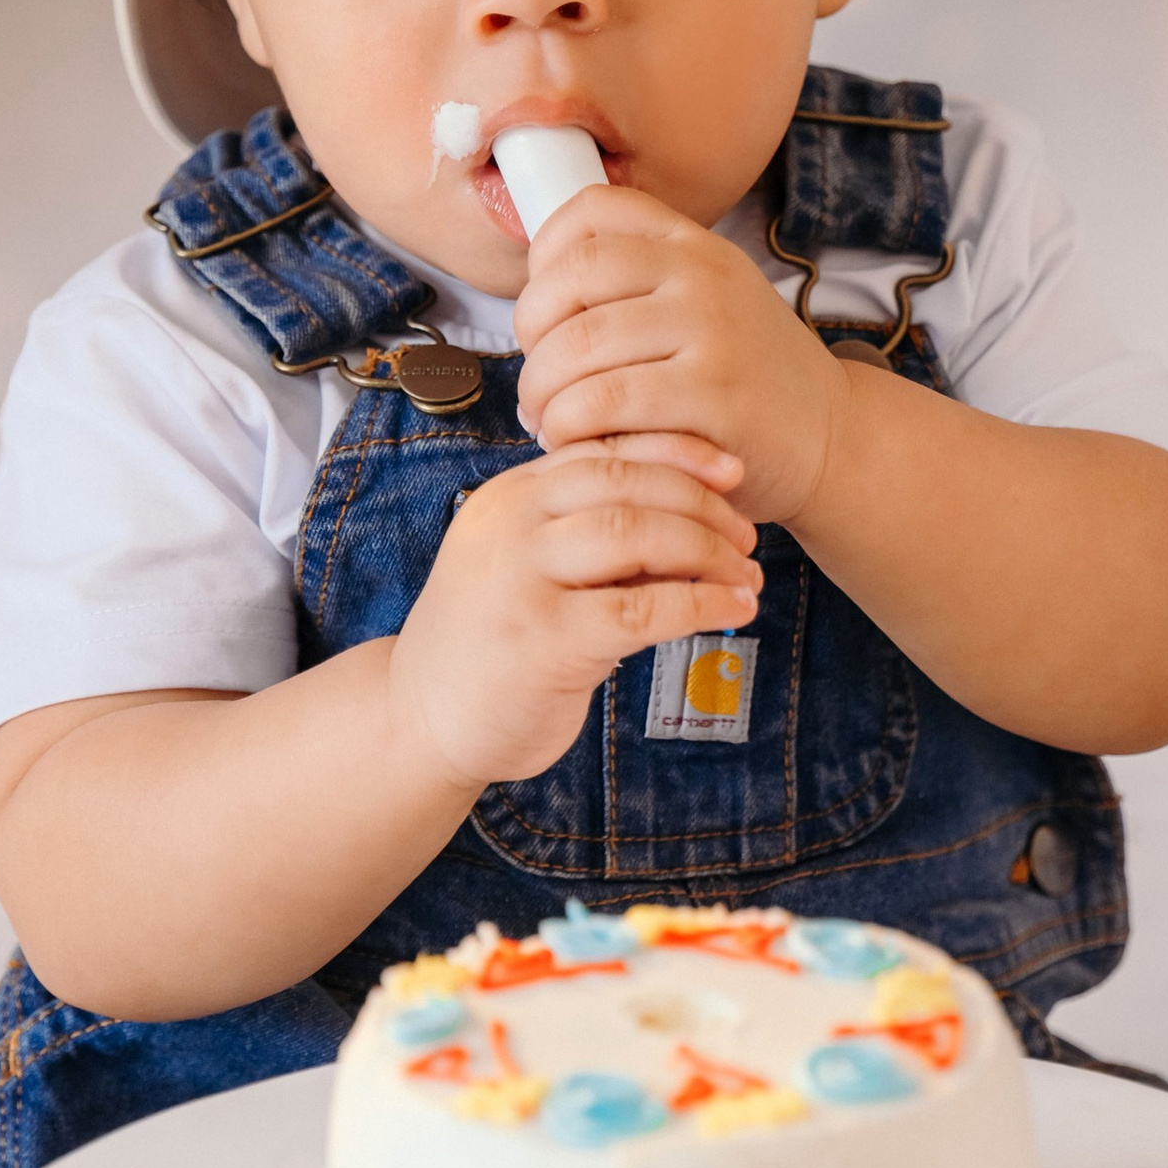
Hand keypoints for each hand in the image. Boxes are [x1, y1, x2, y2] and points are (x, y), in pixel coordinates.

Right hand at [387, 434, 760, 789]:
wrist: (420, 719)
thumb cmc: (494, 641)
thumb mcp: (531, 566)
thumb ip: (590, 534)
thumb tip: (696, 516)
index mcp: (509, 496)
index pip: (602, 447)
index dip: (677, 451)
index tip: (732, 470)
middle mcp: (509, 525)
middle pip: (624, 481)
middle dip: (702, 503)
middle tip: (746, 536)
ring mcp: (520, 580)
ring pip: (634, 533)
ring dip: (708, 551)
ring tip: (746, 577)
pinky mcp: (541, 641)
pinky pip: (639, 609)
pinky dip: (700, 604)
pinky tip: (732, 610)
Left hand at [512, 188, 846, 526]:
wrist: (835, 440)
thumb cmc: (749, 381)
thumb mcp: (709, 304)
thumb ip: (641, 285)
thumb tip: (537, 292)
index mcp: (694, 244)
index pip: (589, 211)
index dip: (543, 257)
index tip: (545, 313)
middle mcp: (703, 273)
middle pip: (568, 279)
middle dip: (531, 338)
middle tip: (538, 383)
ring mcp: (710, 329)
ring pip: (574, 347)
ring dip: (541, 395)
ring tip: (550, 421)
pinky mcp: (711, 395)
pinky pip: (601, 403)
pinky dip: (568, 429)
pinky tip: (577, 443)